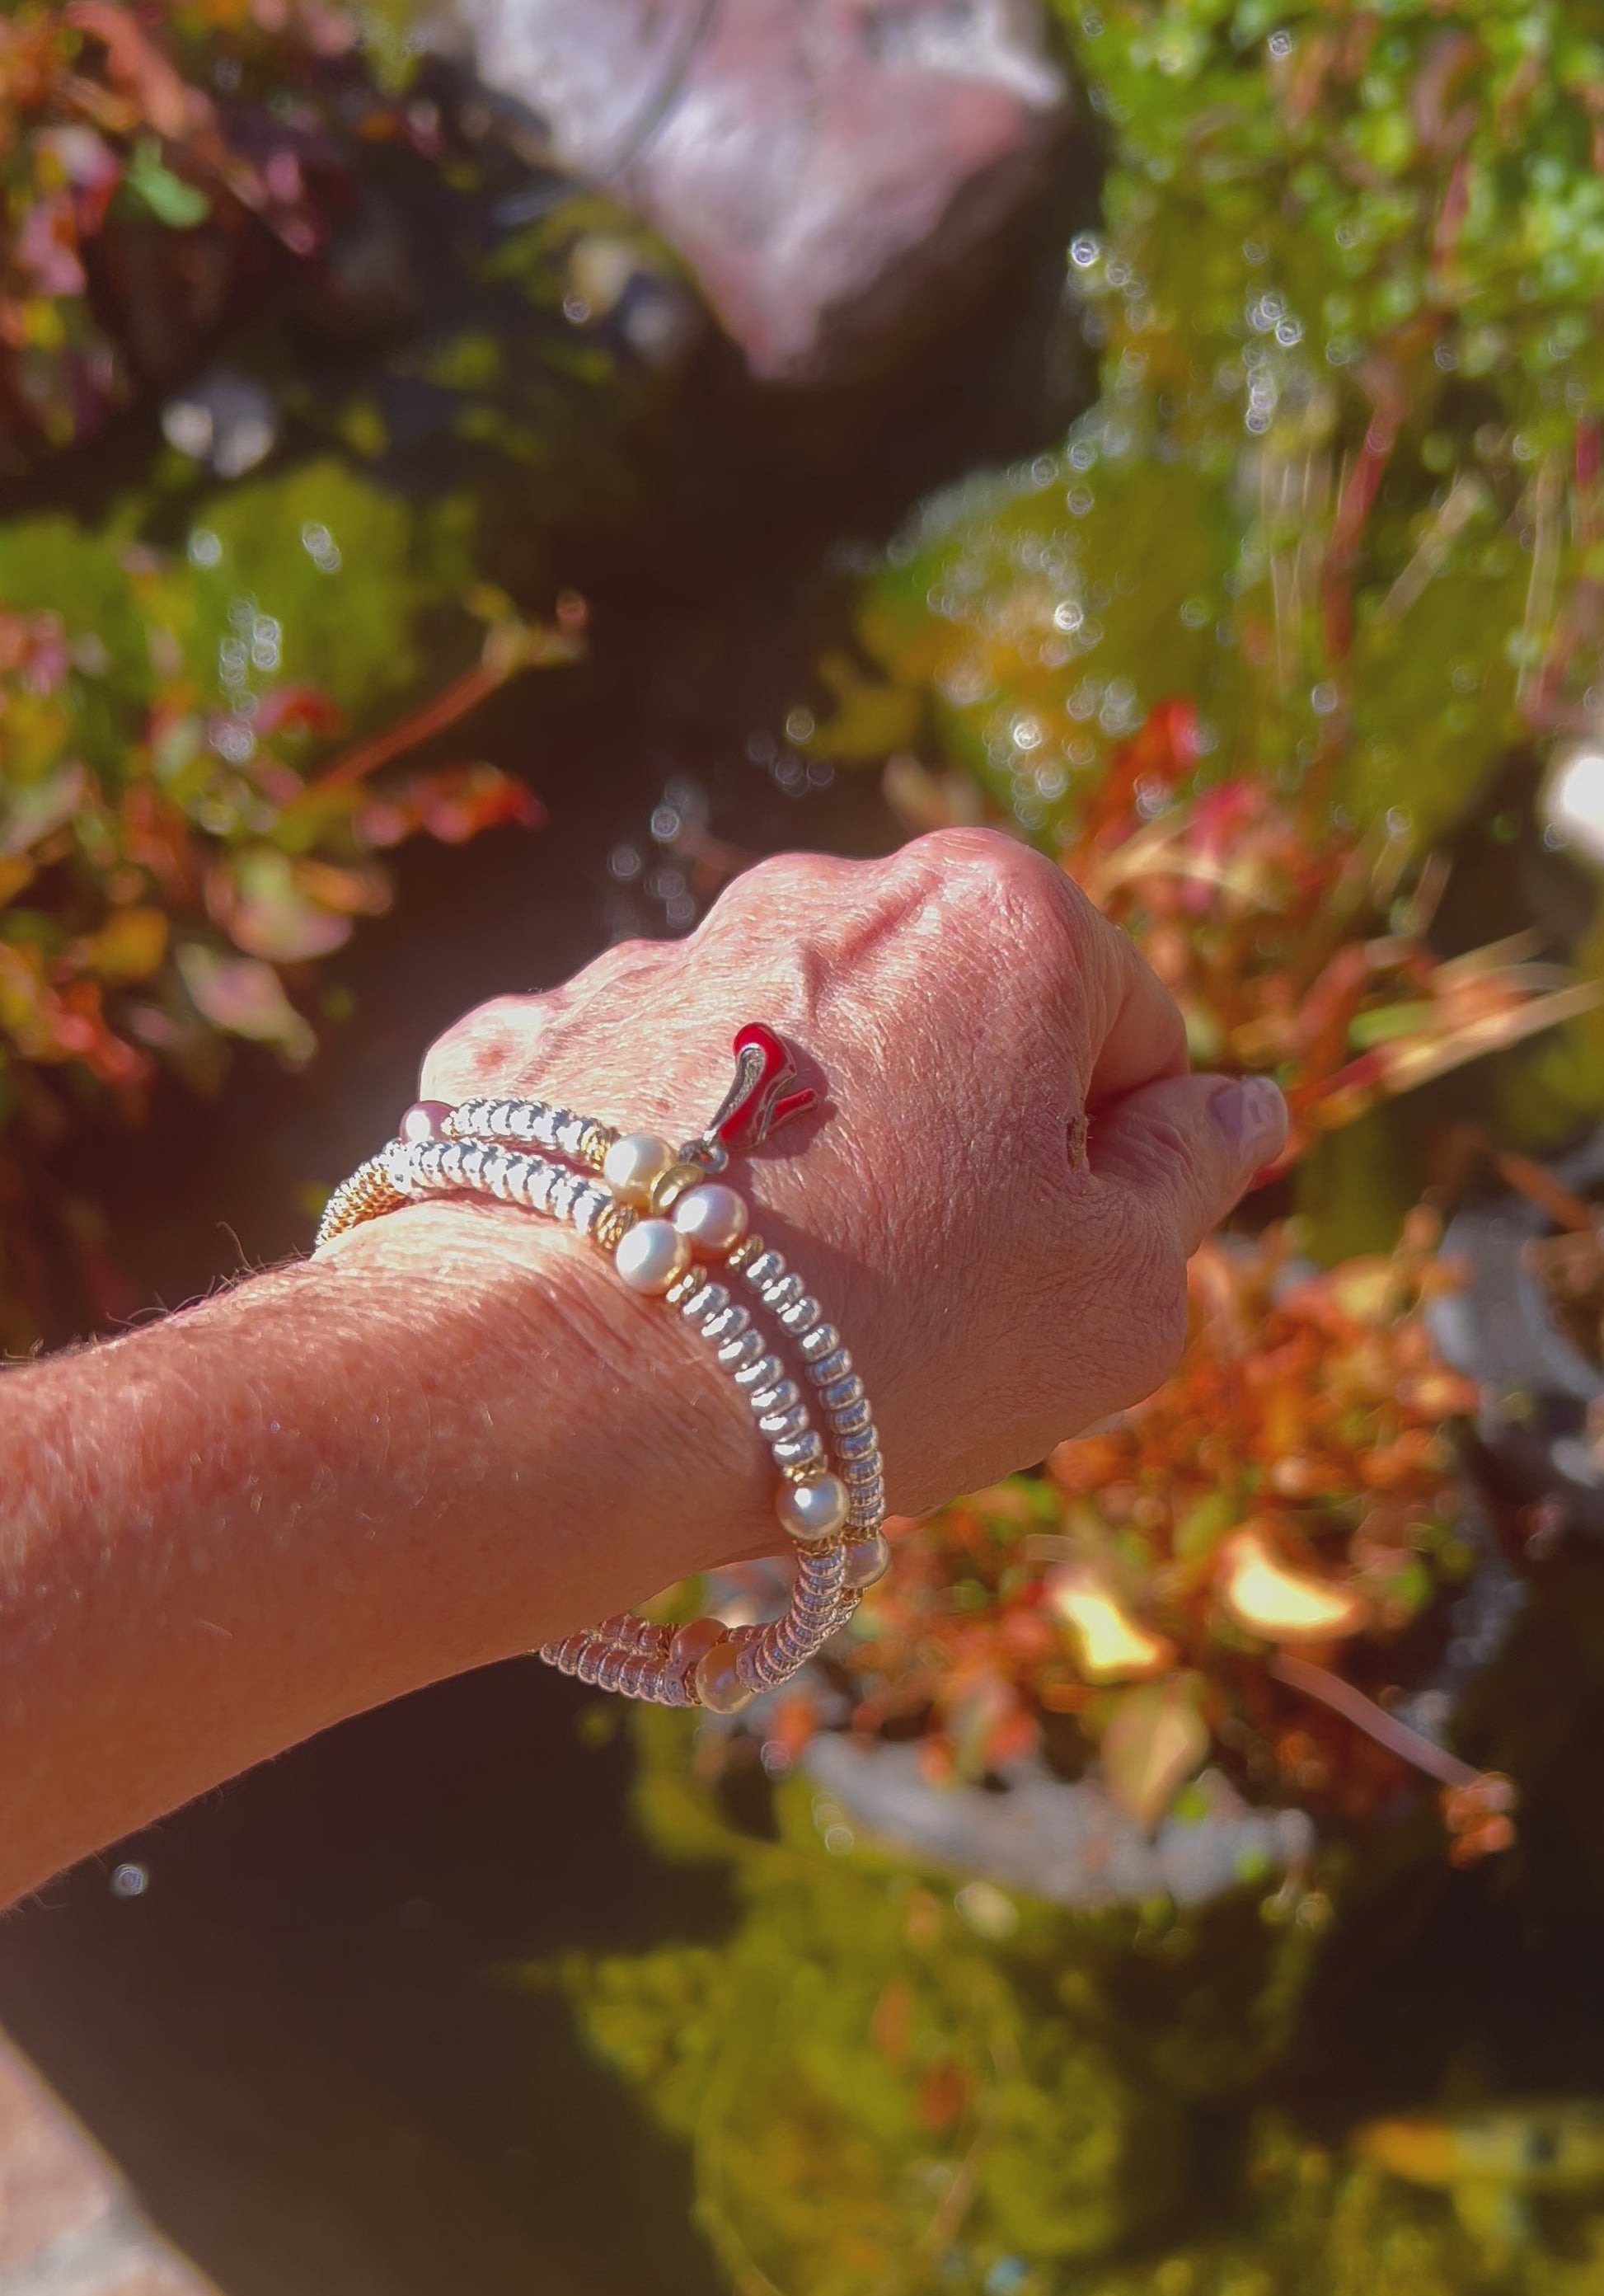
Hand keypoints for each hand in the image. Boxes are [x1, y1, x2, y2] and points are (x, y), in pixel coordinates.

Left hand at [398, 830, 1285, 1545]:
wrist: (567, 1390)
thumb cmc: (887, 1344)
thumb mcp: (1116, 1294)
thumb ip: (1191, 1178)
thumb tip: (1239, 1109)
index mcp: (999, 914)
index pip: (1127, 1037)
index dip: (1109, 1173)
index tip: (1039, 1273)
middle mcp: (822, 891)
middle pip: (950, 1036)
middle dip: (955, 1150)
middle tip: (917, 1306)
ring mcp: (657, 957)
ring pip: (788, 1071)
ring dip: (808, 1165)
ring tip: (771, 1308)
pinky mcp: (531, 1042)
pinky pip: (636, 1107)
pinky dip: (658, 1181)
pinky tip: (647, 1282)